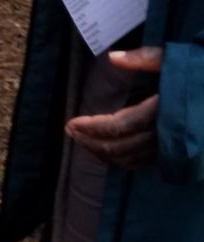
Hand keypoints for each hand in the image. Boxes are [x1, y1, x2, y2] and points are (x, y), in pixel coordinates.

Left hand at [66, 48, 163, 169]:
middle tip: (71, 131)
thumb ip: (144, 59)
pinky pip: (135, 164)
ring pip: (123, 159)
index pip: (118, 126)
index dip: (92, 127)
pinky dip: (116, 160)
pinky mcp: (167, 156)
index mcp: (162, 110)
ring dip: (99, 152)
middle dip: (89, 141)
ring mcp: (164, 149)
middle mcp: (162, 135)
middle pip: (116, 147)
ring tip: (82, 140)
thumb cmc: (199, 76)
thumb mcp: (173, 59)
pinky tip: (103, 150)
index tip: (72, 122)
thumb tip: (113, 57)